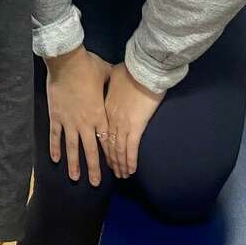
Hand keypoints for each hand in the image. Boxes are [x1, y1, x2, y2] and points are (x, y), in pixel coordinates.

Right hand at [45, 46, 111, 185]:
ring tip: (75, 178)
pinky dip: (55, 148)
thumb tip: (119, 81)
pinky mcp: (56, 116)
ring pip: (72, 148)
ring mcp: (69, 121)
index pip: (106, 140)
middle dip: (93, 168)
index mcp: (99, 115)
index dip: (108, 155)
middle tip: (95, 184)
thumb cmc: (88, 67)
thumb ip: (111, 84)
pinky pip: (55, 136)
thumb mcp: (106, 75)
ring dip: (73, 164)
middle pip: (90, 150)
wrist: (67, 62)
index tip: (112, 167)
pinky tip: (55, 159)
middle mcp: (85, 123)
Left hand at [101, 63, 164, 179]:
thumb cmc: (132, 69)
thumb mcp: (115, 73)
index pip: (102, 130)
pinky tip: (130, 171)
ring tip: (121, 175)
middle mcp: (111, 118)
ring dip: (119, 164)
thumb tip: (114, 77)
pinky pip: (131, 149)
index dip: (103, 144)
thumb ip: (112, 80)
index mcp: (105, 107)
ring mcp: (122, 123)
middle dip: (109, 159)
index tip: (103, 153)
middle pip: (107, 143)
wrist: (143, 69)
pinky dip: (130, 161)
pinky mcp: (136, 127)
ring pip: (117, 149)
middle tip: (111, 171)